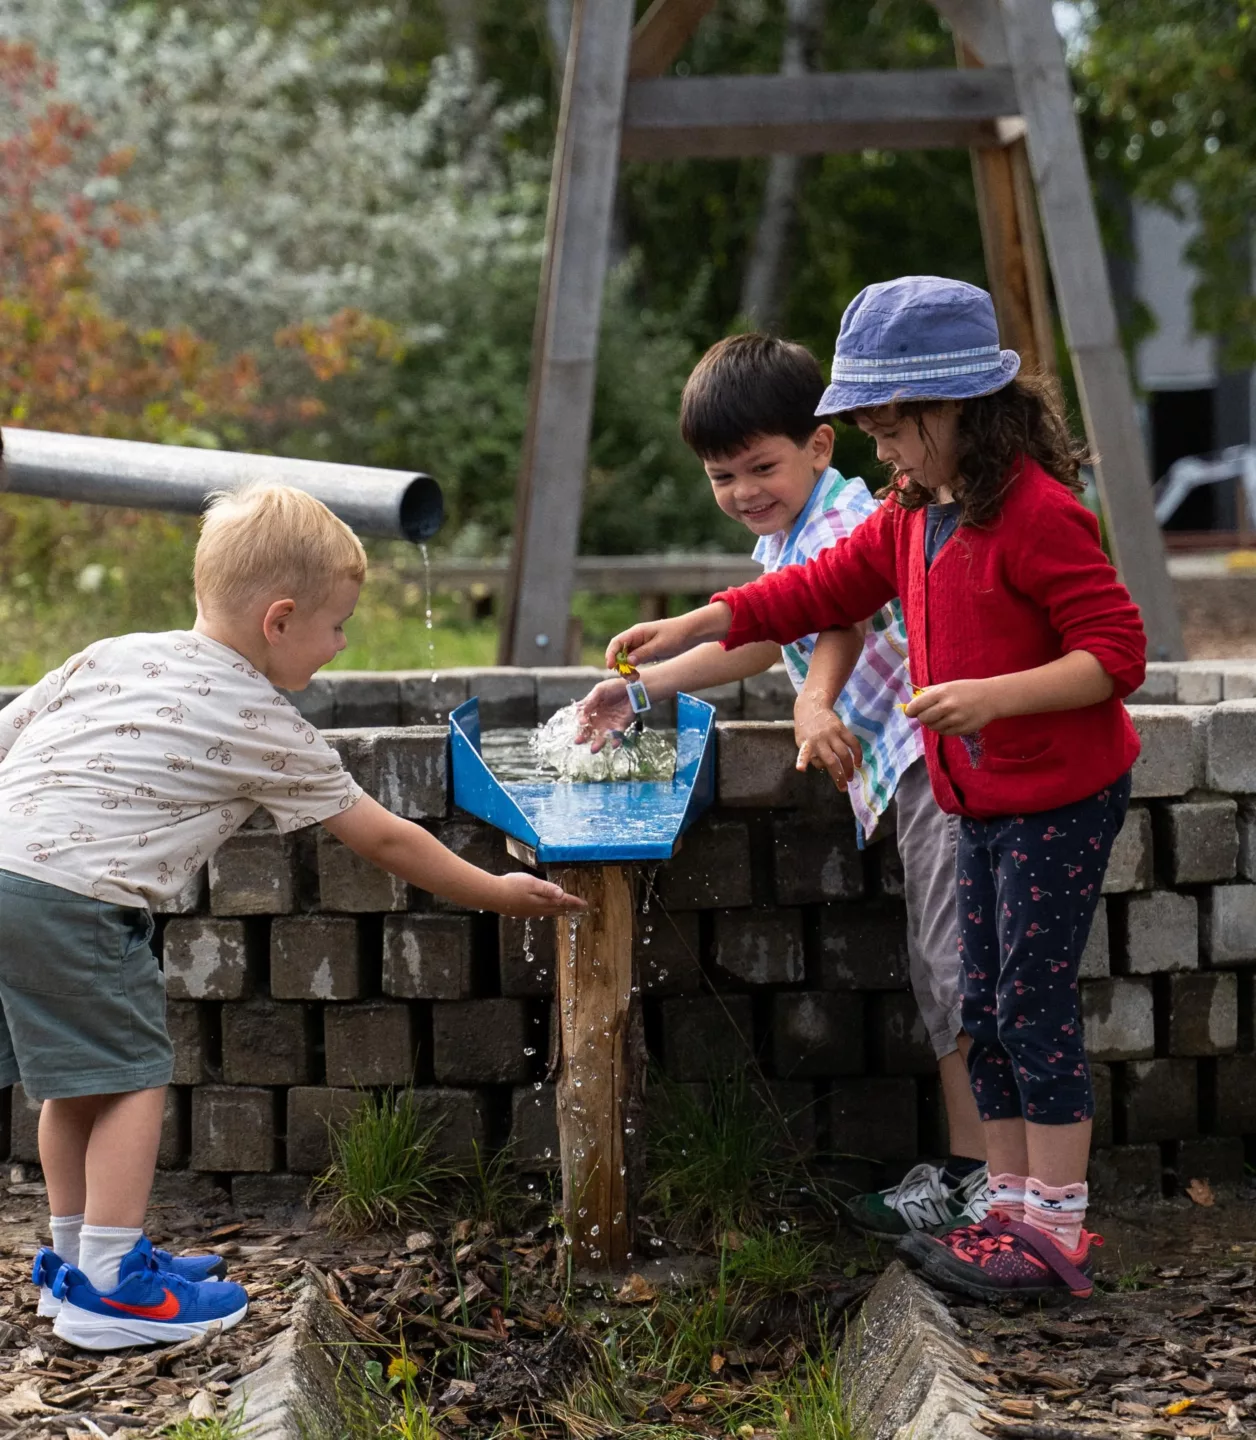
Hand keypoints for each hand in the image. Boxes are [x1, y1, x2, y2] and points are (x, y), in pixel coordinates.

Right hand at [494, 873, 587, 917]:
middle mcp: (538, 909)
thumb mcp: (531, 883)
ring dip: (560, 911)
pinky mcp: (522, 911)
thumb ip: (547, 889)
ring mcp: (529, 912)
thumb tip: (562, 894)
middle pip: (558, 909)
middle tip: (581, 909)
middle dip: (570, 908)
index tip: (585, 905)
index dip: (574, 902)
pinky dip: (549, 911)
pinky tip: (546, 910)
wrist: (492, 895)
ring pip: (549, 912)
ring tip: (567, 911)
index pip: (562, 902)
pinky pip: (541, 913)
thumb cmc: (511, 886)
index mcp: (542, 902)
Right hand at [574, 678, 634, 752]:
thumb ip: (590, 701)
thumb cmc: (614, 687)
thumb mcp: (599, 690)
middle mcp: (599, 720)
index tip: (582, 722)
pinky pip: (617, 735)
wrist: (632, 688)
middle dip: (583, 737)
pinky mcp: (621, 726)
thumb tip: (581, 711)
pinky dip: (615, 740)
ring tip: (593, 749)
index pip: (583, 719)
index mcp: (592, 711)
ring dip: (598, 743)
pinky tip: (613, 744)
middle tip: (578, 741)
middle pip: (589, 731)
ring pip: (602, 736)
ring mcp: (610, 725)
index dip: (581, 722)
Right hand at [604, 604, 731, 668]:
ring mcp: (641, 645)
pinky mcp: (646, 651)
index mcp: (637, 632)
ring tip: (634, 678)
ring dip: (626, 668)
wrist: (692, 632)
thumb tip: (628, 661)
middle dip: (618, 664)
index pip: (617, 642)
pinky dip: (633, 668)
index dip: (610, 654)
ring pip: (626, 658)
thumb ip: (644, 653)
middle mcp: (636, 638)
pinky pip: (634, 660)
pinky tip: (637, 676)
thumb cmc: (677, 635)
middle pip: (619, 651)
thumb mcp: (660, 646)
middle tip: (626, 676)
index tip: (610, 666)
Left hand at [794, 694, 862, 790]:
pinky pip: (853, 743)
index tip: (800, 768)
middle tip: (843, 788)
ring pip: (844, 753)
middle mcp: (820, 739)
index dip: (802, 761)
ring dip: (849, 768)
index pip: (805, 754)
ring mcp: (832, 733)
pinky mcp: (842, 728)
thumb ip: (811, 755)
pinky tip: (858, 763)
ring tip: (850, 778)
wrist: (812, 706)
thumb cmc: (805, 728)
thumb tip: (824, 767)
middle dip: (838, 776)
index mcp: (807, 743)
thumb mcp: (801, 741)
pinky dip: (857, 754)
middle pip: (831, 761)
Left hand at [906, 679, 1002, 735]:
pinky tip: (951, 721)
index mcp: (941, 693)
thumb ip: (929, 692)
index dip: (911, 710)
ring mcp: (955, 720)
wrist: (991, 698)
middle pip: (923, 719)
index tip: (910, 711)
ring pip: (933, 727)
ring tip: (942, 716)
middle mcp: (947, 707)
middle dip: (923, 717)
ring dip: (934, 723)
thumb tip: (912, 701)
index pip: (916, 706)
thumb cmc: (967, 689)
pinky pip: (944, 733)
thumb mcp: (948, 685)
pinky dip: (943, 728)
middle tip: (929, 713)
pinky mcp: (961, 730)